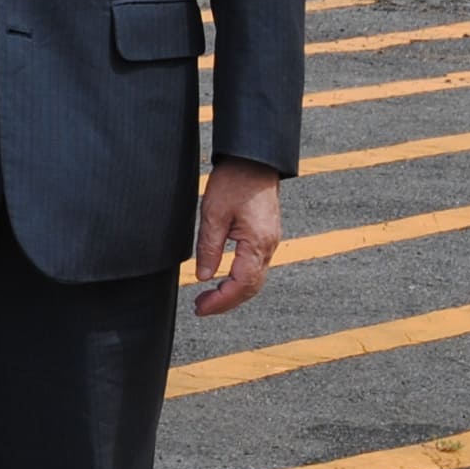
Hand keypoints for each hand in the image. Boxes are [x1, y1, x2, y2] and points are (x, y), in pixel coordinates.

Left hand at [191, 159, 282, 314]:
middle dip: (226, 302)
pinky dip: (240, 279)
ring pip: (255, 279)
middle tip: (200, 307)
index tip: (200, 308)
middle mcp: (268, 247)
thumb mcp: (213, 214)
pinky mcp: (266, 235)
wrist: (254, 160)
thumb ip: (209, 247)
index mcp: (257, 244)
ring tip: (209, 298)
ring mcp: (269, 242)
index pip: (241, 285)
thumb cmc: (234, 181)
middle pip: (251, 288)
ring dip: (233, 293)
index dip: (221, 301)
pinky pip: (255, 266)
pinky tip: (224, 280)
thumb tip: (203, 276)